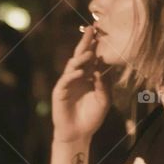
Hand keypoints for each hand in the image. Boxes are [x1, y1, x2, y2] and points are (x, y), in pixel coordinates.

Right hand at [51, 26, 112, 142]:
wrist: (78, 134)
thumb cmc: (92, 117)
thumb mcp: (104, 100)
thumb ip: (104, 85)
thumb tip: (101, 69)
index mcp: (89, 76)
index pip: (93, 57)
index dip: (96, 46)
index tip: (103, 32)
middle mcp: (78, 76)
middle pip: (81, 56)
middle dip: (86, 43)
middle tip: (92, 29)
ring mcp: (68, 83)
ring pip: (72, 66)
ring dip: (80, 58)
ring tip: (89, 52)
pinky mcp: (60, 92)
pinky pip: (65, 81)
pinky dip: (72, 75)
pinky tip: (80, 73)